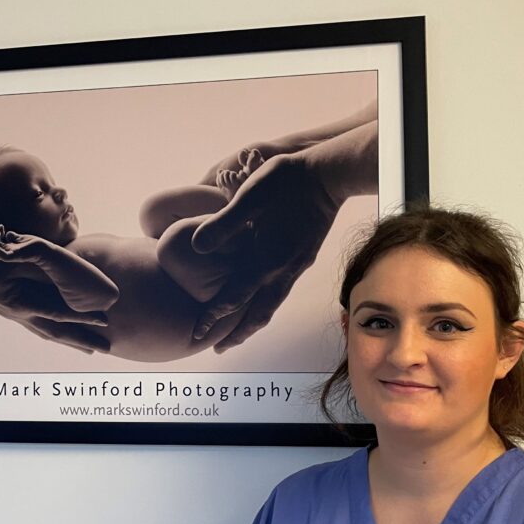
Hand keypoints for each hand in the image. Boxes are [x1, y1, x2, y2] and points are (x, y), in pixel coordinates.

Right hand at [0, 225, 50, 262]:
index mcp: (9, 249)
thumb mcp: (21, 239)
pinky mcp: (16, 256)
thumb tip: (7, 234)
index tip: (1, 226)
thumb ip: (14, 237)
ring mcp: (12, 254)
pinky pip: (3, 256)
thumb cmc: (34, 245)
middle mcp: (9, 252)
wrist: (44, 250)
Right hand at [0, 241, 109, 352]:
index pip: (58, 313)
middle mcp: (20, 314)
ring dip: (70, 341)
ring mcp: (16, 315)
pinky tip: (62, 338)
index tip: (103, 321)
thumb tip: (57, 271)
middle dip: (83, 341)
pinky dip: (53, 335)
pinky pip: (37, 328)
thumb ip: (33, 265)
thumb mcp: (13, 258)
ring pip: (48, 334)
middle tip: (107, 349)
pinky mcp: (13, 313)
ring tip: (91, 349)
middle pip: (57, 333)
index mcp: (21, 302)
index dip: (81, 318)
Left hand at [190, 153, 340, 350]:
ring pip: (271, 306)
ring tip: (236, 336)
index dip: (215, 315)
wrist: (327, 175)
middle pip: (257, 313)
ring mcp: (295, 267)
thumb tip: (196, 246)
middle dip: (235, 333)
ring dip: (251, 324)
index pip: (236, 296)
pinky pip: (280, 293)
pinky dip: (265, 306)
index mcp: (268, 258)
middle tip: (217, 349)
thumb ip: (225, 222)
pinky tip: (259, 304)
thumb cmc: (287, 180)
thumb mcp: (251, 196)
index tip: (198, 332)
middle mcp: (283, 270)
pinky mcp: (301, 259)